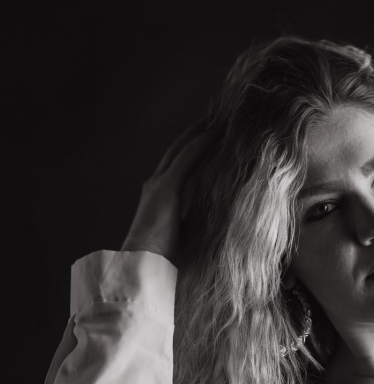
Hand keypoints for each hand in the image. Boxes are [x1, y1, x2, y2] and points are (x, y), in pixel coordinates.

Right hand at [120, 121, 215, 266]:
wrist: (142, 266)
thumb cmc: (163, 259)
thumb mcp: (185, 235)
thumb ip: (196, 221)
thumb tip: (218, 220)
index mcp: (159, 197)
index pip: (179, 165)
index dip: (194, 148)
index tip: (211, 136)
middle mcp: (156, 184)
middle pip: (179, 149)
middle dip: (197, 132)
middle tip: (218, 117)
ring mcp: (159, 184)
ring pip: (183, 148)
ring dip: (202, 131)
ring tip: (221, 118)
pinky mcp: (165, 187)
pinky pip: (187, 157)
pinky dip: (202, 143)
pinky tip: (216, 132)